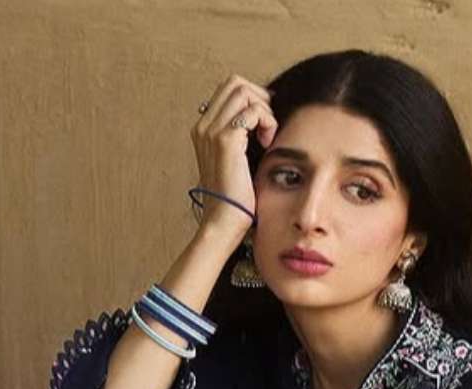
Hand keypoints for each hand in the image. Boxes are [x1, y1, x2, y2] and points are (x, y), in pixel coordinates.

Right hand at [190, 73, 277, 241]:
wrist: (224, 222)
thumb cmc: (235, 198)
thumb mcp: (236, 161)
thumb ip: (240, 136)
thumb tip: (259, 116)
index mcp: (203, 130)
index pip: (228, 90)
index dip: (252, 97)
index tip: (265, 120)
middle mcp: (203, 126)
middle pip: (235, 83)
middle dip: (259, 97)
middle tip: (269, 124)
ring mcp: (212, 131)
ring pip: (244, 92)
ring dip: (264, 110)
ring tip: (267, 136)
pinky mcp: (226, 140)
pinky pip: (254, 110)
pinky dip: (267, 122)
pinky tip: (268, 143)